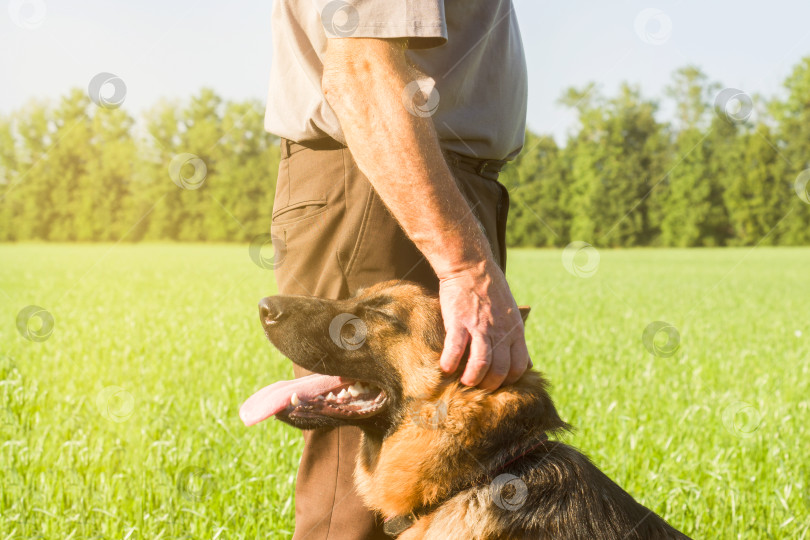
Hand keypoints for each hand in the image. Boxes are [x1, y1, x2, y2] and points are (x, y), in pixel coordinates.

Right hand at [438, 260, 530, 390]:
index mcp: (515, 331)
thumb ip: (514, 337)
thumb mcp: (511, 313)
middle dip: (488, 385)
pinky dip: (450, 364)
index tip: (495, 382)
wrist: (471, 266)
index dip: (507, 380)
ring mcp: (480, 327)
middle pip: (500, 371)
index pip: (519, 367)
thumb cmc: (490, 290)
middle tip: (477, 386)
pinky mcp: (459, 322)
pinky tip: (445, 368)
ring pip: (482, 365)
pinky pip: (456, 350)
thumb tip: (525, 362)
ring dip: (472, 379)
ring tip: (463, 382)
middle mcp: (501, 332)